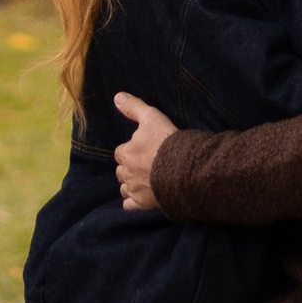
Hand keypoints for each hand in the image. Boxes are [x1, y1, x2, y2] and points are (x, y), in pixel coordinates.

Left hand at [114, 93, 176, 210]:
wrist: (184, 169)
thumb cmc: (168, 141)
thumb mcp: (152, 117)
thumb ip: (133, 107)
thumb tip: (117, 96)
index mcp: (125, 153)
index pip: (121, 152)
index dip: (130, 150)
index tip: (142, 150)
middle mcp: (126, 173)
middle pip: (121, 171)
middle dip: (129, 168)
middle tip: (146, 164)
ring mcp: (133, 190)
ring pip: (124, 187)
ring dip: (130, 184)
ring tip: (144, 180)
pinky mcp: (142, 204)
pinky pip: (129, 206)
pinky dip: (132, 202)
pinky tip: (140, 198)